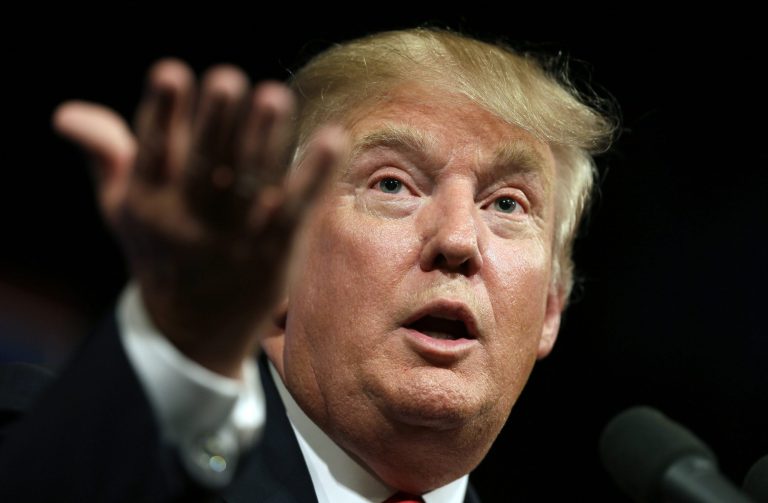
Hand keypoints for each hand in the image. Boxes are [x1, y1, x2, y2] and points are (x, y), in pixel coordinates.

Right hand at [53, 59, 344, 377]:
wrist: (194, 329)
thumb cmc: (161, 250)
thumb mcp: (123, 209)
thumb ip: (106, 156)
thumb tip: (68, 114)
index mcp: (150, 203)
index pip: (153, 153)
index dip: (162, 115)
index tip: (171, 74)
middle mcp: (191, 221)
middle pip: (205, 166)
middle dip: (217, 123)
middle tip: (229, 80)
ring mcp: (236, 239)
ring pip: (251, 184)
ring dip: (265, 141)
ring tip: (276, 97)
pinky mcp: (276, 252)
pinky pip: (296, 210)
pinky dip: (314, 176)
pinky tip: (332, 138)